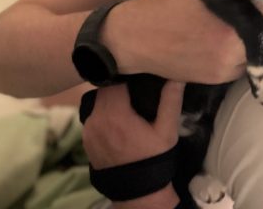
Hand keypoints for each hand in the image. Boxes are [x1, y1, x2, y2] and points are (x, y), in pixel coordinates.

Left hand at [82, 82, 183, 207]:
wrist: (138, 191)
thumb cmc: (154, 157)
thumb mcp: (167, 129)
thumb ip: (170, 101)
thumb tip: (177, 76)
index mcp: (115, 114)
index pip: (114, 80)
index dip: (125, 73)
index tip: (136, 72)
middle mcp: (96, 120)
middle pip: (103, 89)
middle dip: (117, 84)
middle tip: (133, 84)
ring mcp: (88, 130)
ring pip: (96, 101)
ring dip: (108, 98)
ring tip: (125, 98)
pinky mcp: (85, 140)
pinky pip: (92, 116)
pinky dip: (102, 112)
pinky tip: (117, 116)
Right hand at [102, 0, 246, 83]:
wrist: (134, 38)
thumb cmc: (166, 1)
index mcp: (235, 22)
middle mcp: (234, 50)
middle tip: (252, 10)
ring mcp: (225, 69)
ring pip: (257, 53)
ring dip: (255, 40)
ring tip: (237, 25)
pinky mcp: (216, 80)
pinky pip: (241, 67)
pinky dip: (239, 55)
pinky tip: (224, 40)